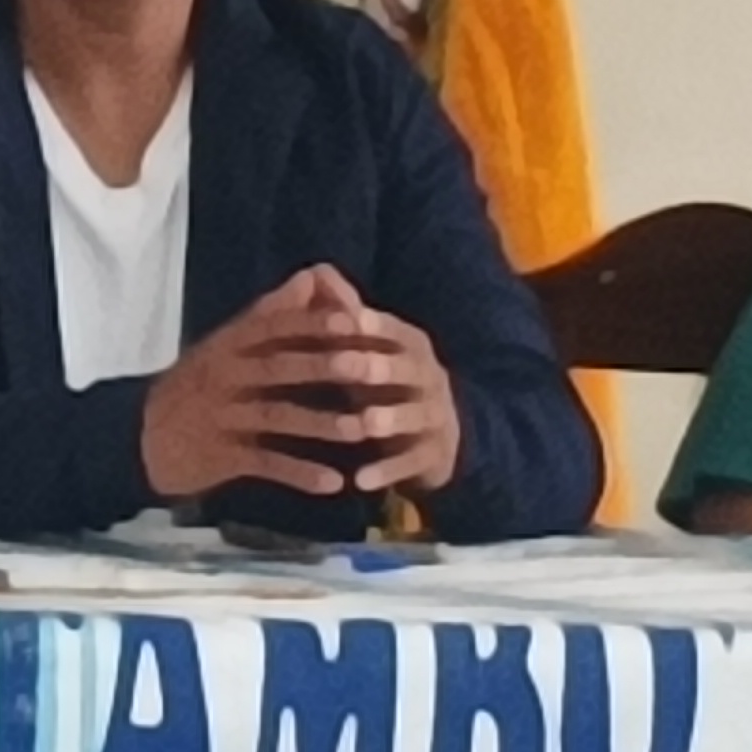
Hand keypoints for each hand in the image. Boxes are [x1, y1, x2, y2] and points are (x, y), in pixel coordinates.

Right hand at [141, 267, 441, 500]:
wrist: (142, 437)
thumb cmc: (197, 386)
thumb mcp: (227, 345)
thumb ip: (271, 316)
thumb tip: (312, 278)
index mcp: (229, 345)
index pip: (273, 327)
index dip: (313, 324)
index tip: (355, 321)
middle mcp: (225, 376)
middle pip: (279, 367)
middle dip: (326, 366)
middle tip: (371, 369)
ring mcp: (223, 416)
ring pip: (277, 416)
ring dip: (321, 423)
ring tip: (362, 431)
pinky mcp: (222, 456)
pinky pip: (266, 463)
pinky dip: (299, 473)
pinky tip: (333, 483)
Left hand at [295, 266, 464, 495]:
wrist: (437, 436)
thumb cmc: (385, 383)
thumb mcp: (367, 349)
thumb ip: (341, 314)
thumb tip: (315, 270)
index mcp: (411, 344)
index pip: (392, 330)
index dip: (369, 325)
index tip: (345, 320)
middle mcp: (429, 375)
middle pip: (404, 369)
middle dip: (376, 367)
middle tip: (346, 367)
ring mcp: (435, 417)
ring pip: (411, 416)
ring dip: (387, 419)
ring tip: (362, 425)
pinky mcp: (433, 457)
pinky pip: (409, 463)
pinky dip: (385, 472)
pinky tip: (360, 482)